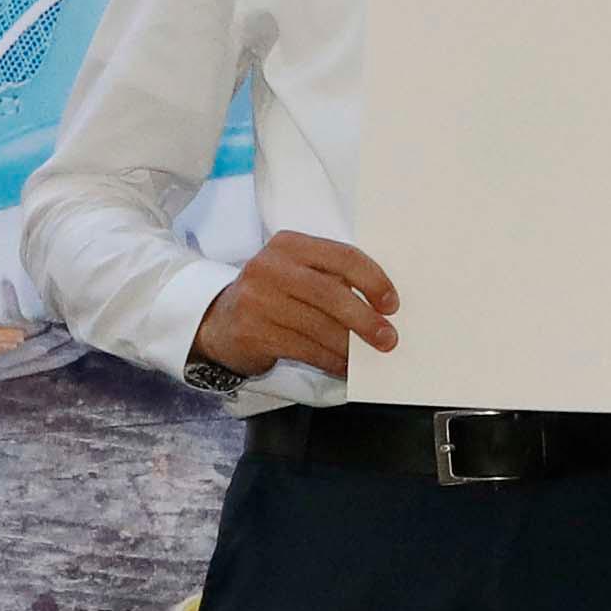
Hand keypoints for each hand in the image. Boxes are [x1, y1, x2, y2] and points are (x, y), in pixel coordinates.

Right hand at [194, 234, 397, 380]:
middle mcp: (271, 267)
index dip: (373, 280)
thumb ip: (330, 277)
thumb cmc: (272, 295)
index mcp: (289, 244)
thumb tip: (380, 307)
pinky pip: (304, 349)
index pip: (342, 256)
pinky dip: (330, 360)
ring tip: (366, 356)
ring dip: (348, 345)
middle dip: (364, 319)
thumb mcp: (296, 273)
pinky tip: (343, 366)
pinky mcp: (253, 332)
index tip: (391, 304)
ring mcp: (258, 299)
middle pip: (330, 293)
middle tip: (387, 338)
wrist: (219, 321)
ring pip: (318, 326)